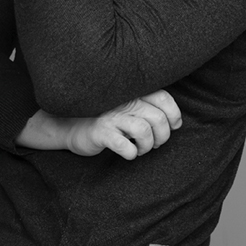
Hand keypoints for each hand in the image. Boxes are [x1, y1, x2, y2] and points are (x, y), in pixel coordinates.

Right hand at [65, 90, 181, 159]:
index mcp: (133, 92)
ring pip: (144, 132)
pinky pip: (124, 146)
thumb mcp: (127, 107)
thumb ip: (149, 108)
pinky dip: (131, 153)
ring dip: (147, 147)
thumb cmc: (105, 118)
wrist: (69, 125)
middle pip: (159, 119)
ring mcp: (112, 115)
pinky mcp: (101, 131)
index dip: (174, 116)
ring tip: (139, 149)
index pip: (164, 98)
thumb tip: (176, 123)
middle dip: (162, 137)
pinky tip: (127, 153)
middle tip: (152, 144)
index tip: (171, 127)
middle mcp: (124, 101)